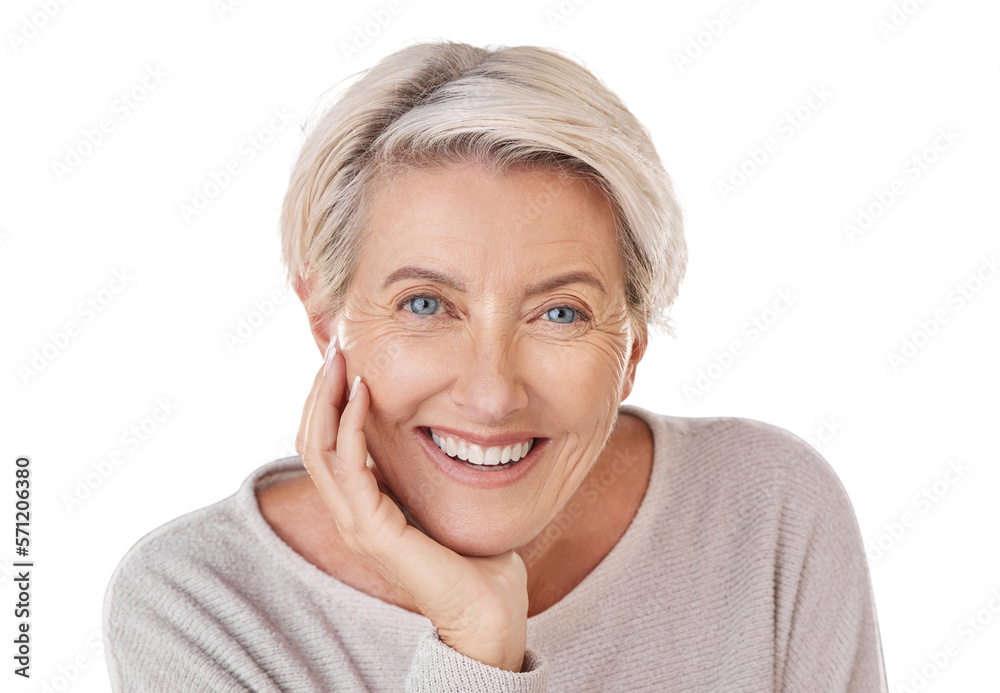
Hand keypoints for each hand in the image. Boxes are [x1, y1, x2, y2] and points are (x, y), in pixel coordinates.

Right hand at [295, 339, 528, 672]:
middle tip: (336, 348)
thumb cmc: (476, 560)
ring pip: (317, 449)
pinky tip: (364, 392)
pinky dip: (352, 424)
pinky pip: (349, 466)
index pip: (325, 447)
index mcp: (362, 509)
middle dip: (319, 391)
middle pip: (310, 441)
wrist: (487, 610)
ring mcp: (356, 524)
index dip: (328, 403)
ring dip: (326, 399)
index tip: (346, 362)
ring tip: (341, 360)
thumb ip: (431, 473)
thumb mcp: (444, 502)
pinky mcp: (372, 529)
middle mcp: (350, 515)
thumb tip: (444, 432)